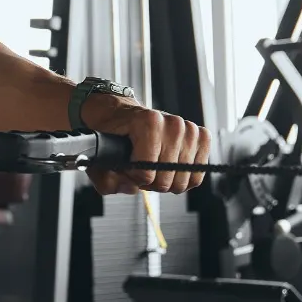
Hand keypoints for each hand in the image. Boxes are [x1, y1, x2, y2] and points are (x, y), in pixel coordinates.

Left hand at [77, 95, 209, 195]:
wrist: (122, 114)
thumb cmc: (112, 132)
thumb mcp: (100, 157)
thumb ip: (107, 180)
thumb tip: (132, 188)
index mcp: (148, 123)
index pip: (146, 173)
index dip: (133, 178)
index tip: (128, 167)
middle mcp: (173, 124)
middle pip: (166, 180)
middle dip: (151, 182)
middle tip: (141, 168)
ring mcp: (189, 130)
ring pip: (183, 179)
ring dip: (166, 180)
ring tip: (154, 166)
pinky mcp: (201, 137)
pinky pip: (198, 173)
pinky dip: (183, 176)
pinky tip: (169, 166)